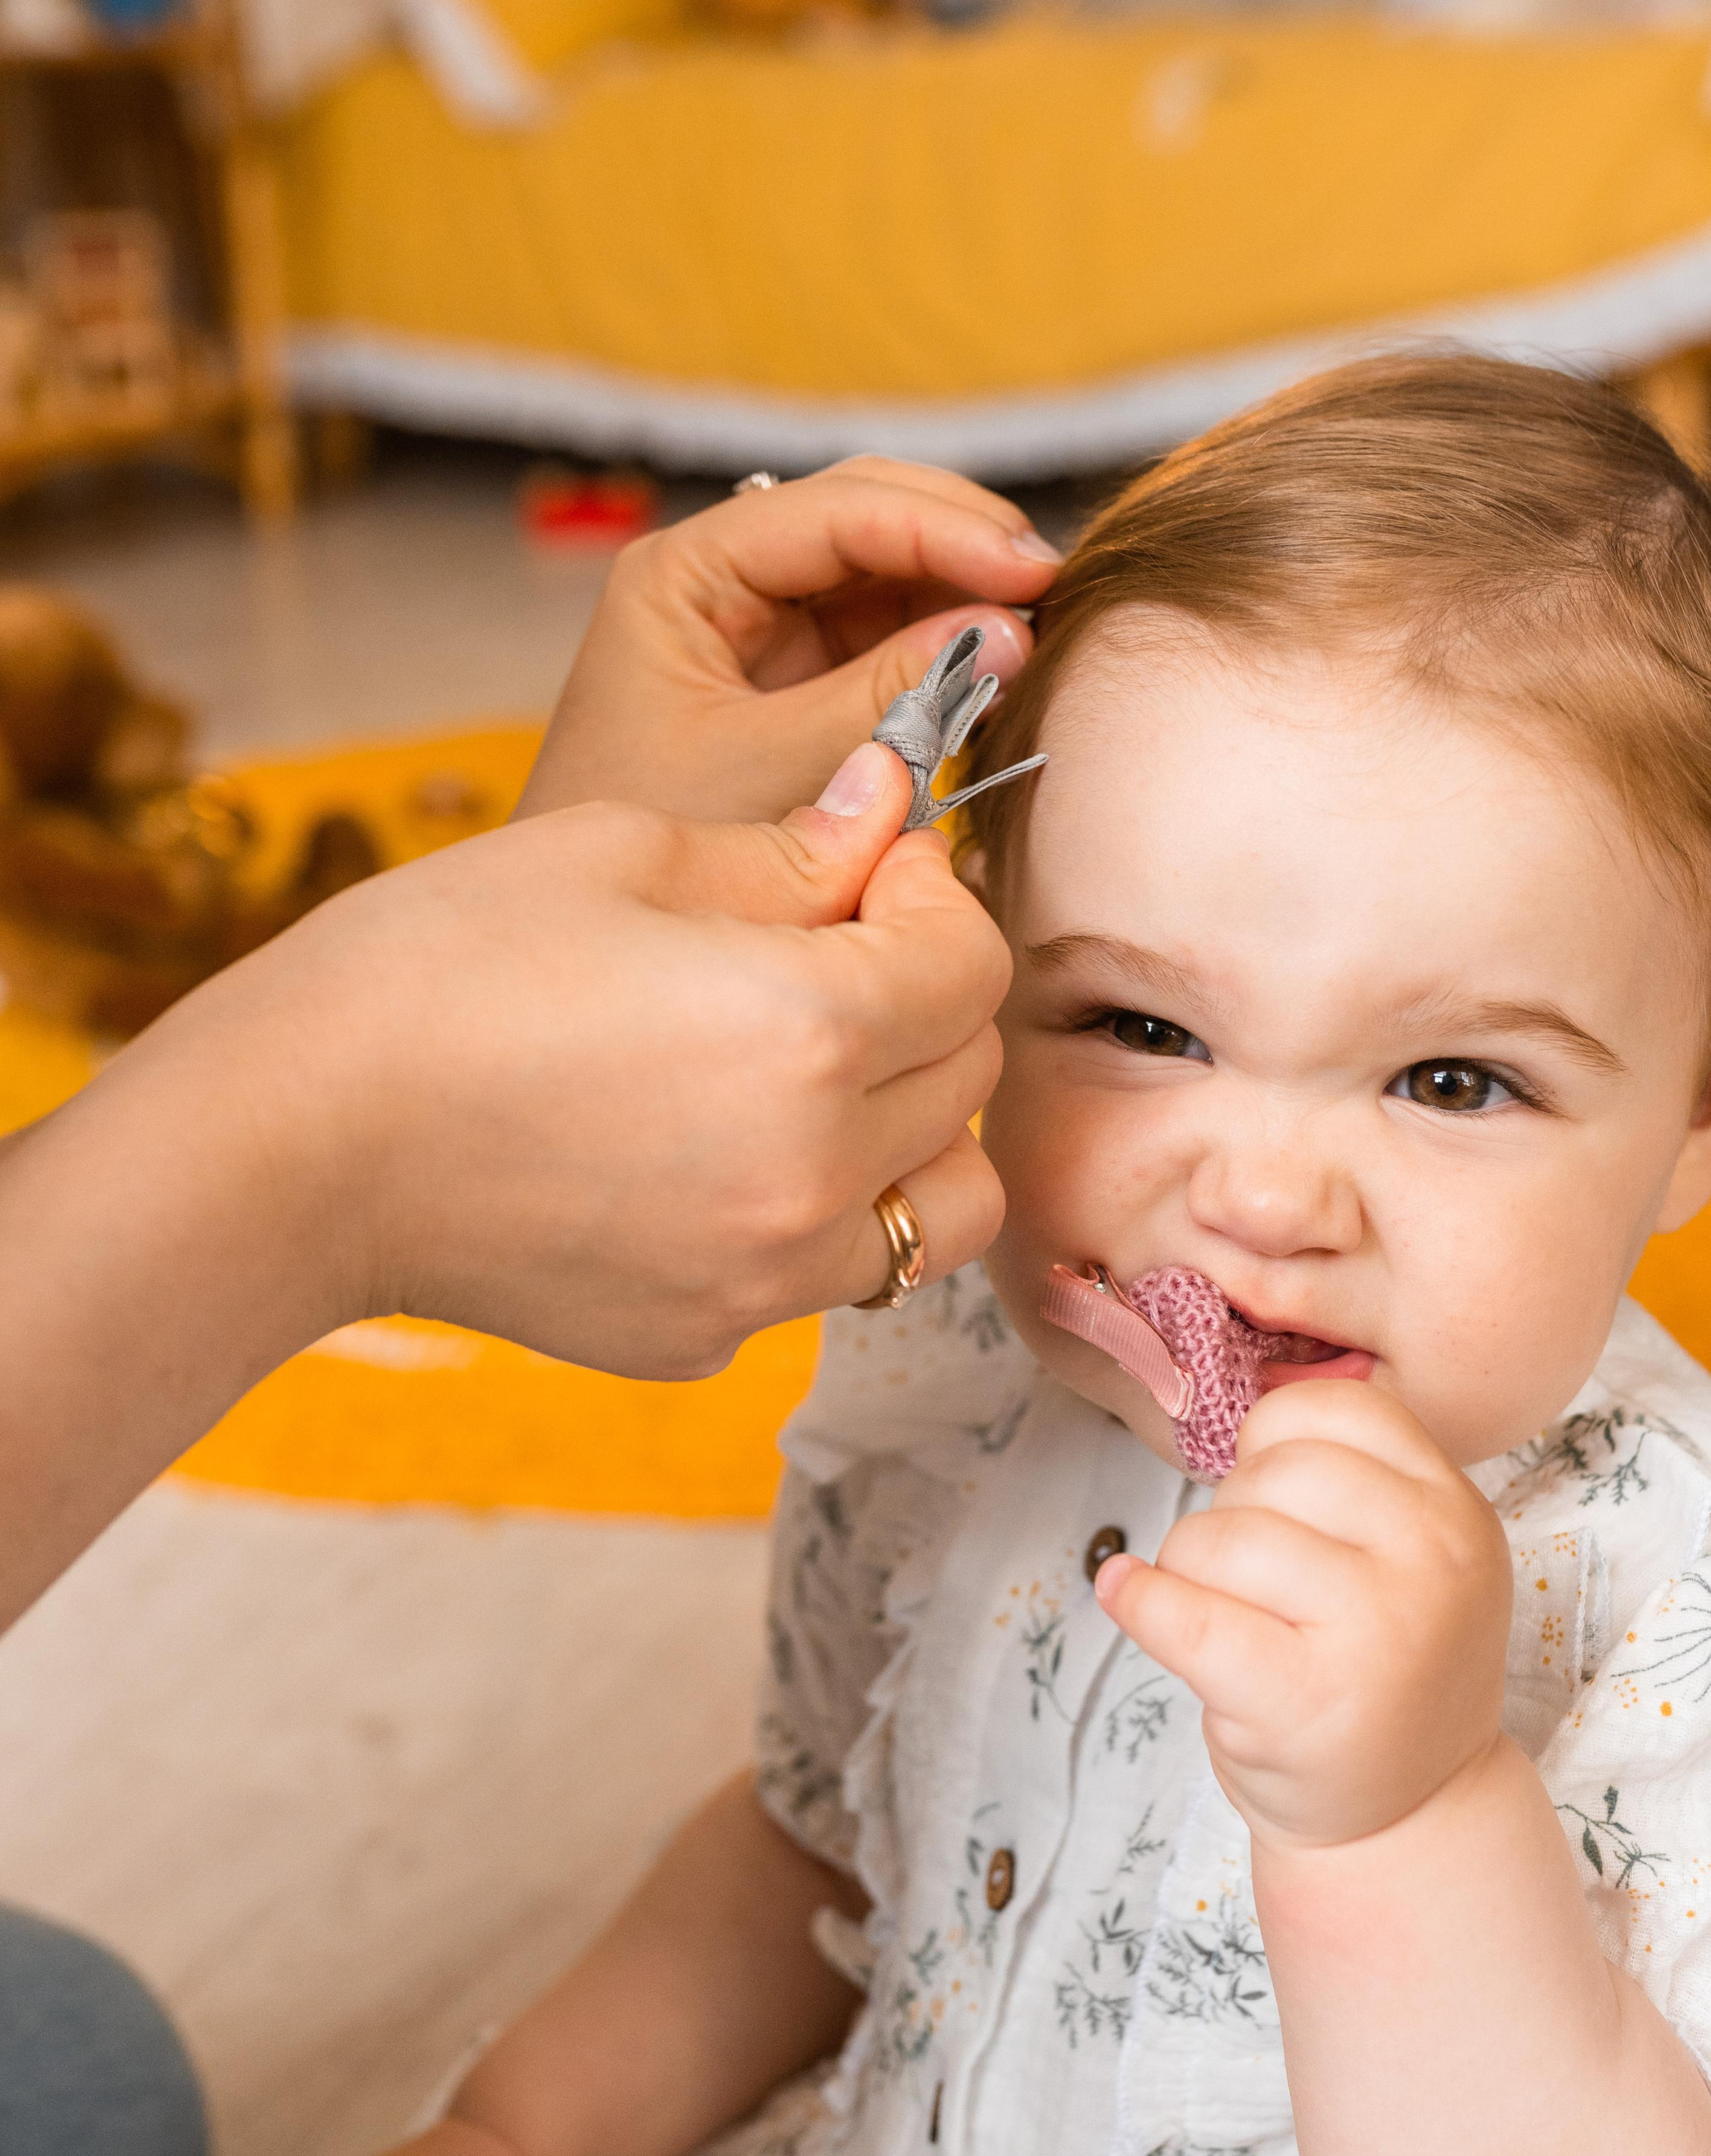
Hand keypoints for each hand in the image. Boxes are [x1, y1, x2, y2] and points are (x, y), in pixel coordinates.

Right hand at [0, 745, 1009, 1617]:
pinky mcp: (711, 1340)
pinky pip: (830, 1274)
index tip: (872, 877)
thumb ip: (791, 851)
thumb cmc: (432, 973)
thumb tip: (890, 815)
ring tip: (812, 1078)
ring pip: (941, 1206)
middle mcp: (814, 1173)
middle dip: (924, 1002)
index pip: (971, 962)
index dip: (932, 899)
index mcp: (807, 1030)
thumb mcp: (619, 854)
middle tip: (831, 958)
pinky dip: (815, 1215)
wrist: (292, 1150)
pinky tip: (713, 1159)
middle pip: (968, 1080)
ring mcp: (767, 1276)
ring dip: (911, 1131)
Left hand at [522, 456, 1059, 824]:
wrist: (597, 948)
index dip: (948, 530)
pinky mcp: (795, 678)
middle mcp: (723, 580)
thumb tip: (1014, 632)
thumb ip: (894, 697)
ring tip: (1037, 632)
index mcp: (685, 574)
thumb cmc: (659, 855)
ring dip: (964, 592)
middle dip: (965, 543)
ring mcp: (762, 627)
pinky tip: (997, 671)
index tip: (1037, 572)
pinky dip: (944, 648)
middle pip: (869, 514)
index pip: (838, 509)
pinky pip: (886, 636)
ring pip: (889, 571)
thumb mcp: (779, 771)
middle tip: (1056, 590)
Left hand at [1094, 1382, 1512, 1849]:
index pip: (1338, 1408)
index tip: (1271, 1498)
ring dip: (1188, 1567)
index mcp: (1457, 1510)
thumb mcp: (1409, 1557)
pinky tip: (1129, 1596)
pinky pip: (1182, 1613)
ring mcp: (1375, 1630)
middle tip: (1248, 1581)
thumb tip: (1235, 1416)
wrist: (1409, 1818)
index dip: (1275, 1440)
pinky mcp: (1303, 1698)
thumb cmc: (1381, 1667)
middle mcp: (1433, 1561)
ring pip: (1218, 1536)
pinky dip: (1139, 1601)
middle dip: (1230, 1513)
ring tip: (1225, 1617)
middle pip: (1270, 1469)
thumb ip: (1351, 1479)